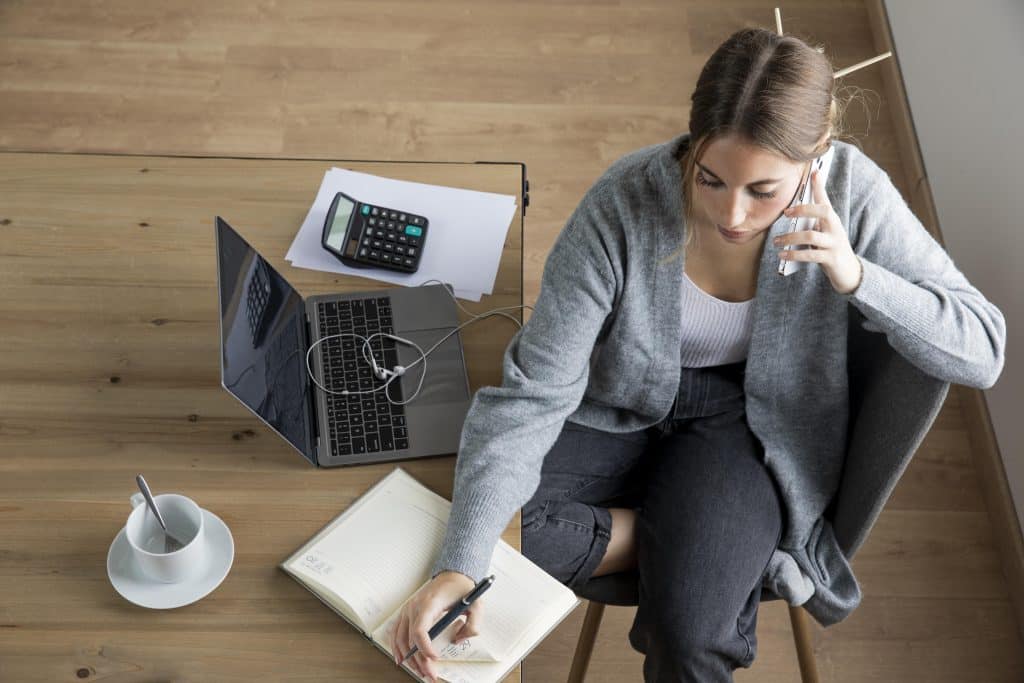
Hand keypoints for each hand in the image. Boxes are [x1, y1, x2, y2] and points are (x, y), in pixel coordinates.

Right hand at [390, 570, 482, 681]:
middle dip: (420, 660)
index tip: (434, 658)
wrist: (451, 575)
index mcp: (430, 603)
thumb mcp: (476, 605)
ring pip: (401, 639)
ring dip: (409, 658)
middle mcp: (415, 606)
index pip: (420, 629)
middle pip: (411, 639)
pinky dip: (397, 647)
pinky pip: (396, 632)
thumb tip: (458, 640)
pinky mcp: (406, 612)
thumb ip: (473, 625)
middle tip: (430, 674)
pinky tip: (401, 659)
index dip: (424, 647)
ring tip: (420, 670)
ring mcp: (408, 609)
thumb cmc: (460, 588)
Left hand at [774, 168, 863, 294]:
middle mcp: (836, 228)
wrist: (849, 271)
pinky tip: (782, 255)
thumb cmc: (831, 248)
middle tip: (785, 212)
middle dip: (803, 209)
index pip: (825, 200)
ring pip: (811, 236)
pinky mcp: (831, 259)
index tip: (814, 172)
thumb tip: (792, 211)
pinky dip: (794, 255)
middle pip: (823, 212)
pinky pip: (810, 255)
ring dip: (790, 238)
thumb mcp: (824, 232)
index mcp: (832, 220)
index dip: (819, 186)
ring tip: (776, 241)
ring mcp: (834, 243)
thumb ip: (812, 222)